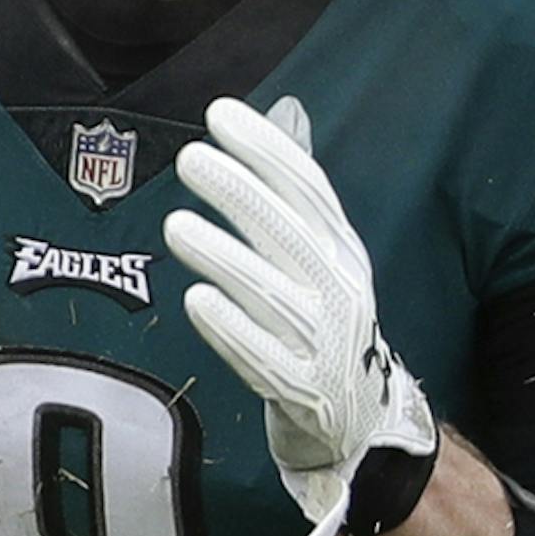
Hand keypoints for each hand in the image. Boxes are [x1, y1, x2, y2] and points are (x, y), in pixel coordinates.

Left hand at [164, 95, 437, 535]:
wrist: (357, 421)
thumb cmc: (324, 328)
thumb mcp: (324, 261)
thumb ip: (297, 201)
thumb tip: (278, 118)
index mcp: (343, 250)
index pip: (308, 188)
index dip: (266, 148)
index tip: (220, 114)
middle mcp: (339, 288)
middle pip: (289, 231)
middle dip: (239, 191)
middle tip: (191, 159)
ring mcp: (322, 340)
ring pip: (270, 291)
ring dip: (224, 256)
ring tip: (177, 225)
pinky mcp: (300, 388)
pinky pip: (262, 356)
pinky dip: (231, 328)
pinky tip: (197, 300)